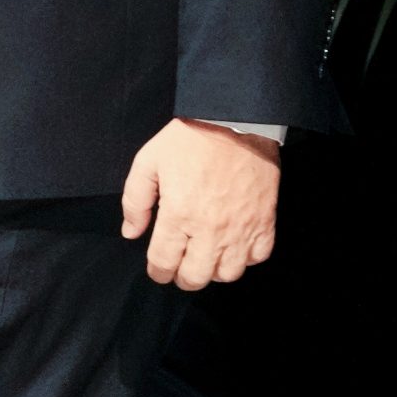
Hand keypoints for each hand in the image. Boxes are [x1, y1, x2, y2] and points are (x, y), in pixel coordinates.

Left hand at [119, 118, 280, 289]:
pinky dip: (245, 258)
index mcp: (178, 215)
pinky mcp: (265, 221)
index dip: (157, 271)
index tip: (158, 268)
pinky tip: (235, 244)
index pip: (163, 263)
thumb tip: (131, 233)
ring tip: (207, 255)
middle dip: (182, 277)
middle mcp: (210, 229)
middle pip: (195, 277)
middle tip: (180, 264)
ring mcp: (240, 229)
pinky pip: (257, 257)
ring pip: (227, 274)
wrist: (235, 119)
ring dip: (214, 270)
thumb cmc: (189, 139)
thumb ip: (135, 200)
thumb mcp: (149, 161)